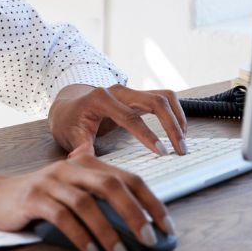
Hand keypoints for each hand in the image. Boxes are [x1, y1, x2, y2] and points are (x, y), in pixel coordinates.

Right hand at [0, 153, 172, 250]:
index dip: (151, 201)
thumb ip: (100, 197)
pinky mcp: (32, 198)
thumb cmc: (39, 198)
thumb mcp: (72, 190)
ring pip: (86, 203)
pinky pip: (61, 217)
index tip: (166, 227)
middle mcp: (70, 168)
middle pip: (110, 186)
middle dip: (135, 214)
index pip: (128, 178)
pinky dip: (80, 236)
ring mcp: (50, 182)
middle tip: (149, 239)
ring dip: (108, 231)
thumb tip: (141, 223)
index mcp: (86, 164)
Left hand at [48, 83, 187, 156]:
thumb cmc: (69, 121)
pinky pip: (164, 99)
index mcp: (100, 99)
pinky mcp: (138, 96)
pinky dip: (175, 113)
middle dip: (172, 125)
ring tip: (183, 142)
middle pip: (155, 101)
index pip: (130, 117)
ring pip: (164, 97)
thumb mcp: (70, 135)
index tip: (162, 152)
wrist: (68, 106)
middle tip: (181, 150)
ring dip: (178, 118)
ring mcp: (130, 91)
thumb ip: (80, 147)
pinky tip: (179, 131)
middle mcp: (118, 91)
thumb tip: (81, 159)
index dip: (147, 135)